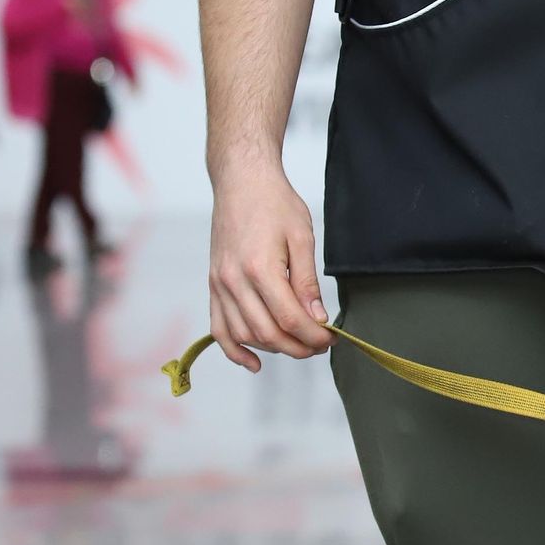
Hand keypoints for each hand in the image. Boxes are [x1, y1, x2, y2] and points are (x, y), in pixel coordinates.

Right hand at [208, 159, 332, 370]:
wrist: (241, 182)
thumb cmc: (274, 203)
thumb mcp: (302, 237)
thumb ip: (307, 281)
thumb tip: (317, 318)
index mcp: (260, 268)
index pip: (289, 318)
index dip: (313, 336)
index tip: (331, 339)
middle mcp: (234, 281)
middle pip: (267, 333)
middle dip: (298, 346)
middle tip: (320, 346)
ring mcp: (220, 284)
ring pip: (244, 335)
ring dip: (273, 348)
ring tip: (298, 345)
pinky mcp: (213, 285)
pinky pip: (219, 328)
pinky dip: (234, 350)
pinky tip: (254, 362)